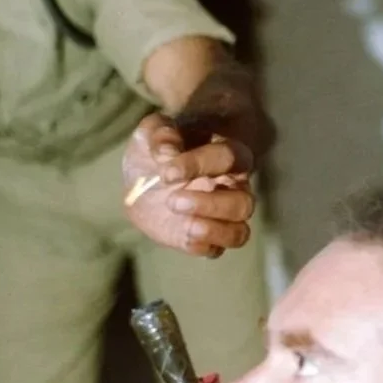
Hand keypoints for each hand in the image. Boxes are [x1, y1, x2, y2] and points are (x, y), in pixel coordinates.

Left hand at [122, 113, 256, 258]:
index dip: (199, 164)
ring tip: (186, 226)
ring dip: (214, 230)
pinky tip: (183, 235)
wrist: (139, 184)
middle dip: (211, 205)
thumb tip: (166, 152)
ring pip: (239, 232)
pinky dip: (202, 245)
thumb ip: (160, 134)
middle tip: (173, 201)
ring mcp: (224, 218)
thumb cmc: (155, 152)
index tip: (166, 173)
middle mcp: (234, 189)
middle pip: (243, 203)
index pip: (228, 157)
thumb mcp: (151, 133)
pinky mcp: (208, 239)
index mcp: (226, 155)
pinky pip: (217, 249)